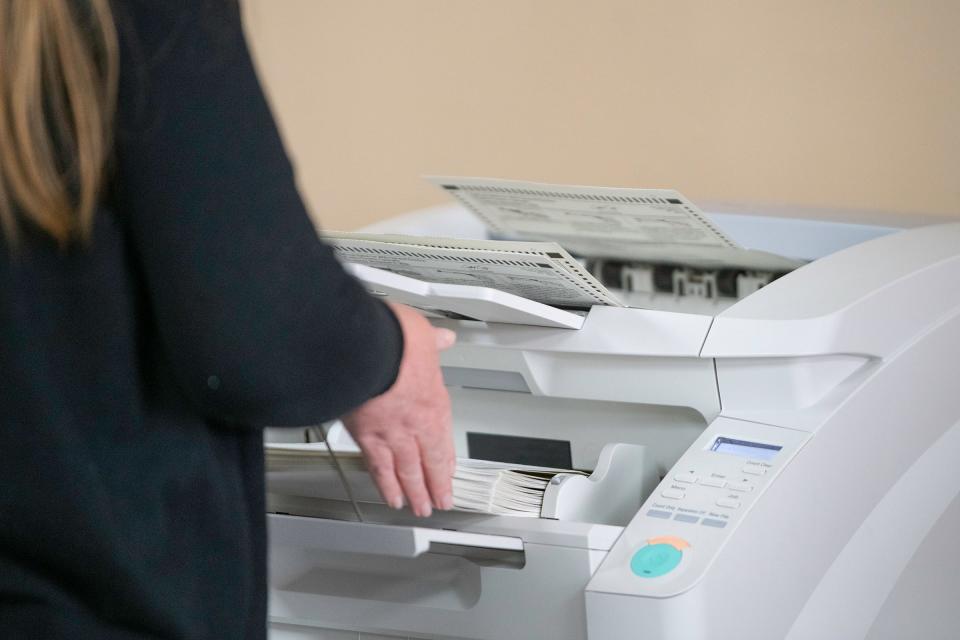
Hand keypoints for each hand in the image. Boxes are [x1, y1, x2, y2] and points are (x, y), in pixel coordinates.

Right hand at [342, 303, 455, 516]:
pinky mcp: (366, 438)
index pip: (444, 437)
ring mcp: (392, 434)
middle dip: (435, 486)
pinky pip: (379, 468)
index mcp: (433, 400)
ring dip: (415, 493)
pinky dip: (386, 485)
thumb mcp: (423, 334)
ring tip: (419, 508)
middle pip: (429, 462)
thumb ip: (433, 341)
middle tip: (440, 502)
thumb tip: (443, 337)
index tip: (448, 472)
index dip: (446, 459)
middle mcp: (416, 423)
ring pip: (407, 472)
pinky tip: (389, 497)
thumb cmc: (393, 339)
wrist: (363, 347)